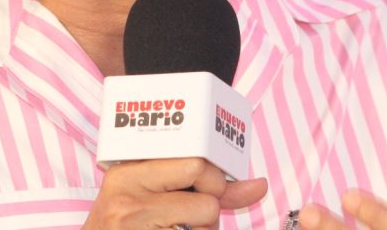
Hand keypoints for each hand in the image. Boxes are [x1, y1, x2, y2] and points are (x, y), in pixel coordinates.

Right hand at [83, 157, 267, 229]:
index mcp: (127, 174)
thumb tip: (260, 185)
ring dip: (205, 229)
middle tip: (192, 211)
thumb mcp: (149, 195)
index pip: (194, 163)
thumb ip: (202, 186)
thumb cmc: (126, 222)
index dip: (212, 177)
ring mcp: (136, 227)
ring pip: (206, 223)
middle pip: (207, 196)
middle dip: (212, 206)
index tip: (208, 184)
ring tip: (179, 226)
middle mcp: (129, 199)